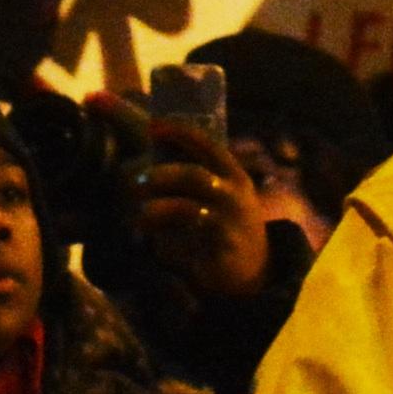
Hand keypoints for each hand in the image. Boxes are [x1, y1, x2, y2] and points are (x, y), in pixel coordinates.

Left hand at [124, 120, 274, 307]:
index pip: (207, 144)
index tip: (152, 126)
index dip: (179, 132)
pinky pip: (187, 244)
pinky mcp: (221, 250)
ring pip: (186, 209)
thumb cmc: (227, 222)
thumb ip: (191, 177)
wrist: (255, 267)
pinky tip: (157, 245)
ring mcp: (229, 222)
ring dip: (157, 210)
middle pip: (193, 176)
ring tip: (140, 217)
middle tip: (137, 182)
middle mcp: (233, 194)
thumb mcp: (219, 194)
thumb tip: (150, 153)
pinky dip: (167, 242)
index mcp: (233, 174)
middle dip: (161, 176)